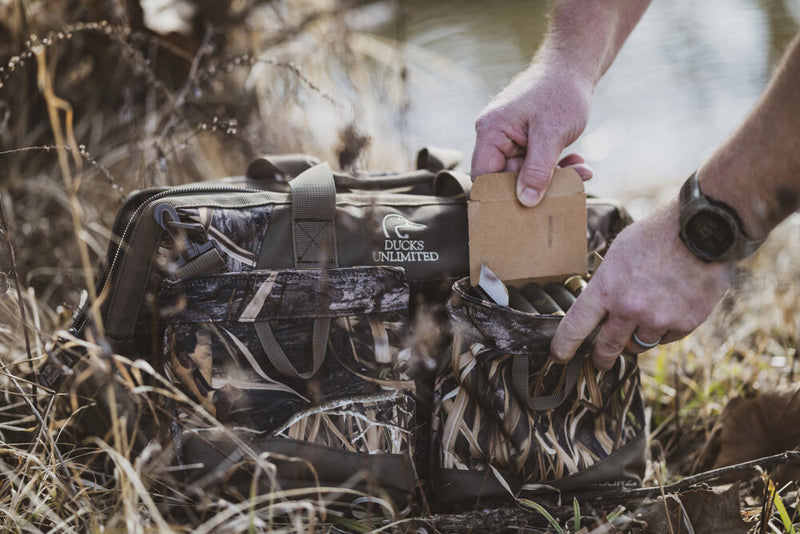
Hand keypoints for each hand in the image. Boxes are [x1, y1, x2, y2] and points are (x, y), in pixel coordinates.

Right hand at [471, 60, 593, 205]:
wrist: (573, 65)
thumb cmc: (560, 91)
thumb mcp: (551, 134)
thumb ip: (537, 170)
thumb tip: (526, 202)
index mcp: (491, 132)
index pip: (484, 177)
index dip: (499, 197)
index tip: (523, 212)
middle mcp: (495, 136)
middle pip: (507, 178)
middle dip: (537, 187)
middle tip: (567, 191)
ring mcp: (510, 139)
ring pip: (525, 174)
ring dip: (554, 177)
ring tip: (581, 173)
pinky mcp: (525, 140)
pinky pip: (536, 164)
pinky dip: (557, 167)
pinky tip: (578, 163)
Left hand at [551, 200, 733, 368]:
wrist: (703, 229)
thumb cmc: (656, 235)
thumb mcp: (619, 253)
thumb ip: (608, 283)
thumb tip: (603, 304)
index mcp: (606, 289)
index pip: (575, 327)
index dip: (564, 346)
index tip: (559, 355)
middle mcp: (629, 309)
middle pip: (606, 347)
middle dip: (600, 358)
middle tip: (599, 362)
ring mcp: (658, 319)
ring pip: (638, 346)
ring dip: (635, 340)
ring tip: (640, 325)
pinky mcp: (685, 324)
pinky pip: (666, 339)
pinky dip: (663, 331)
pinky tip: (668, 312)